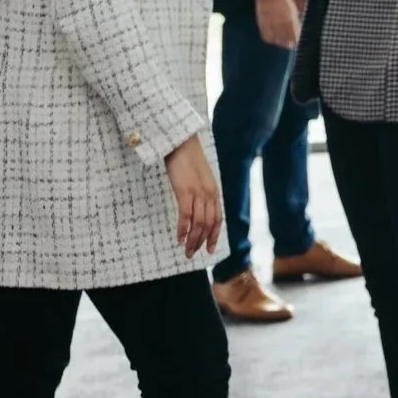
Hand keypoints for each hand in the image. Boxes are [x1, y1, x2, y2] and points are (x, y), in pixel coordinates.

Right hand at [163, 136, 222, 258]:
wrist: (182, 143)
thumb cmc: (187, 161)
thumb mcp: (198, 178)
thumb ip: (200, 192)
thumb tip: (196, 207)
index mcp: (214, 192)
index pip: (218, 219)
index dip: (215, 236)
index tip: (210, 250)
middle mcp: (209, 194)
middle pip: (209, 225)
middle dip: (201, 242)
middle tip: (192, 254)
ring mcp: (198, 193)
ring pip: (199, 223)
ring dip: (192, 240)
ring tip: (186, 251)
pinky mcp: (185, 191)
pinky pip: (186, 215)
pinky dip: (183, 228)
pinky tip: (179, 238)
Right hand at [254, 0, 301, 48]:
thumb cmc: (283, 1)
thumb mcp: (293, 10)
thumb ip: (295, 21)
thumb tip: (298, 31)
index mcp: (290, 18)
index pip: (294, 34)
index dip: (295, 40)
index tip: (296, 43)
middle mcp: (281, 22)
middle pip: (286, 38)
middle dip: (289, 43)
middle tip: (290, 45)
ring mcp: (271, 23)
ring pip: (276, 39)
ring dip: (280, 42)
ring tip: (282, 43)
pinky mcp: (262, 23)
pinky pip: (266, 36)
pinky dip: (270, 39)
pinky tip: (273, 40)